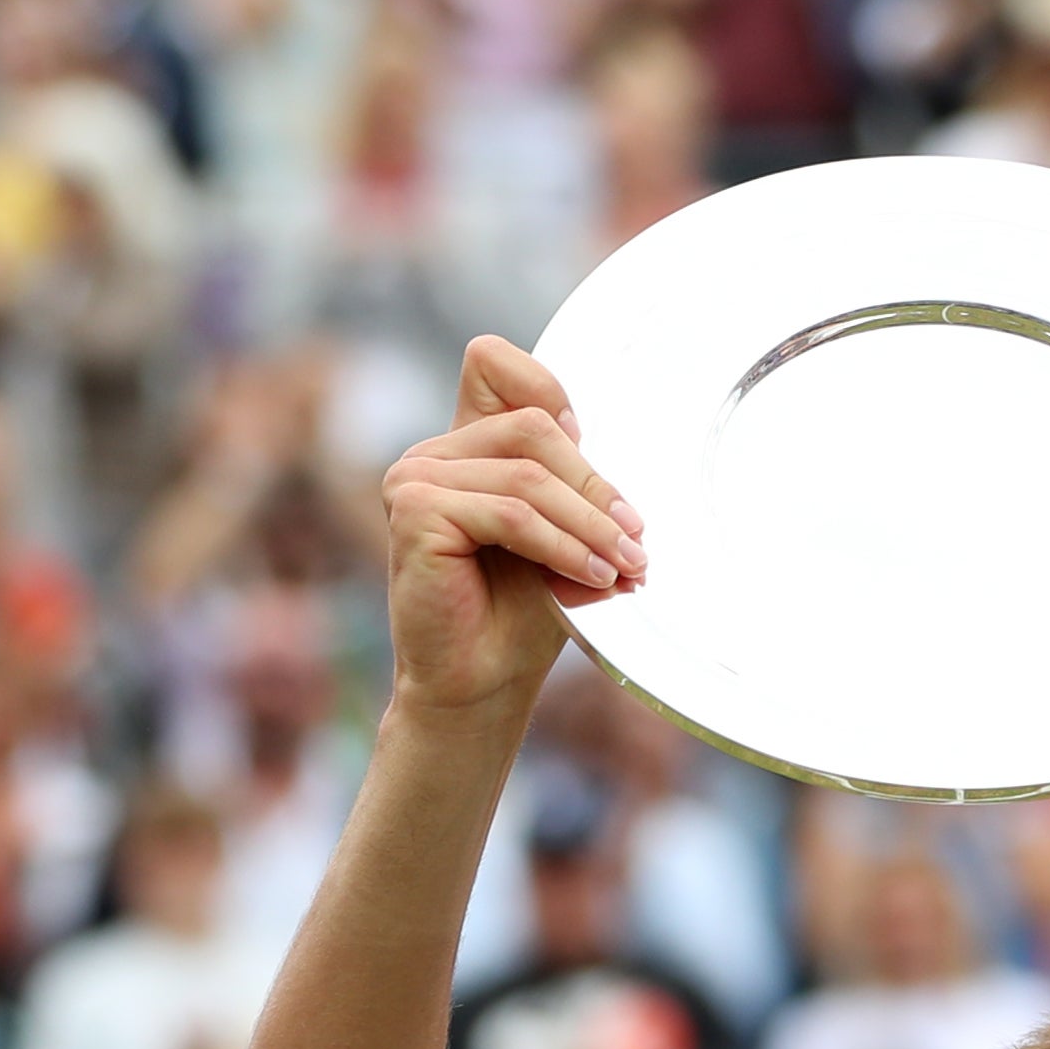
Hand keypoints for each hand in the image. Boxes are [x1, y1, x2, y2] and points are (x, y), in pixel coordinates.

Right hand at [382, 337, 646, 720]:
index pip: (493, 364)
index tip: (592, 458)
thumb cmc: (520, 615)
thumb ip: (569, 480)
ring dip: (589, 525)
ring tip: (625, 567)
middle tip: (636, 542)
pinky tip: (590, 578)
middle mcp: (431, 454)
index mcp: (463, 447)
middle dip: (596, 486)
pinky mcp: (414, 512)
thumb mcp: (562, 533)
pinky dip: (560, 546)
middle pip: (532, 426)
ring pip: (528, 475)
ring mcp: (413, 478)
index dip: (549, 390)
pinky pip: (510, 512)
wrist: (480, 685)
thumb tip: (593, 439)